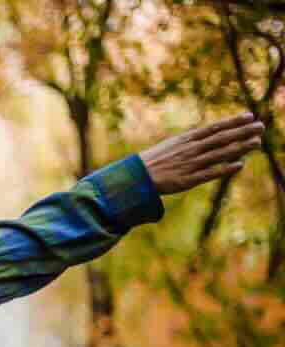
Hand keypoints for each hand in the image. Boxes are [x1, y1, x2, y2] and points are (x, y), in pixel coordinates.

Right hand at [139, 112, 263, 194]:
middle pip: (221, 139)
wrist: (135, 178)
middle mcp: (190, 150)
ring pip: (218, 154)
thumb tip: (209, 136)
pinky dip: (225, 169)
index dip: (232, 121)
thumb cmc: (154, 162)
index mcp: (186, 140)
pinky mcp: (187, 181)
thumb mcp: (172, 145)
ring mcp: (189, 165)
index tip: (250, 115)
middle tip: (261, 127)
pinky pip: (209, 173)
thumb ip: (191, 141)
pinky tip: (240, 165)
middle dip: (242, 132)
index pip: (214, 128)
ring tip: (257, 143)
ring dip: (239, 148)